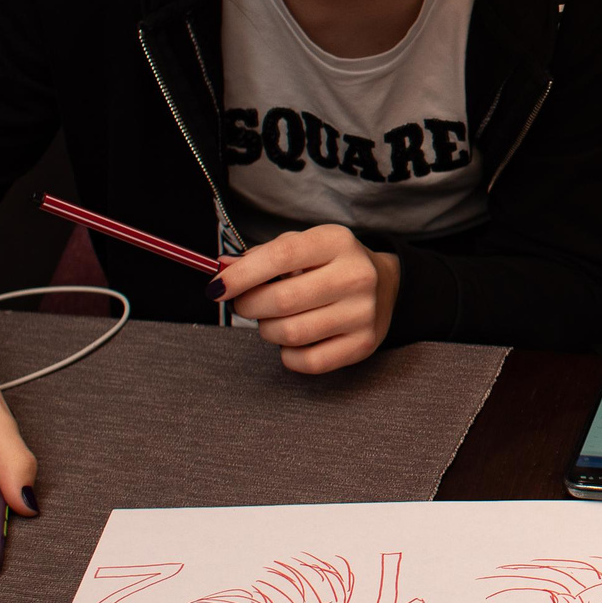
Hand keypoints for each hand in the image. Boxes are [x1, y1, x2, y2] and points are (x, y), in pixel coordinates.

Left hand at [213, 225, 399, 373]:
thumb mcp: (301, 247)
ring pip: (290, 334)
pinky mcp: (362, 344)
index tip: (216, 288)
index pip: (282, 256)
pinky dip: (287, 354)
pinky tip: (293, 340)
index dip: (242, 275)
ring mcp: (362, 313)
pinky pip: (307, 361)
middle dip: (249, 306)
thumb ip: (261, 257)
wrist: (384, 285)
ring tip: (273, 320)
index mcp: (337, 242)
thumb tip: (222, 270)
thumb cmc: (329, 265)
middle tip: (244, 305)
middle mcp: (356, 275)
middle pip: (282, 300)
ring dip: (267, 330)